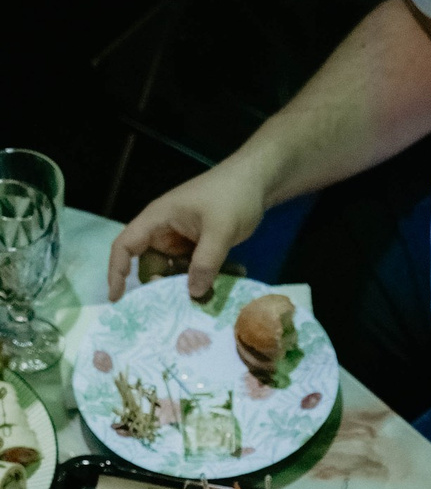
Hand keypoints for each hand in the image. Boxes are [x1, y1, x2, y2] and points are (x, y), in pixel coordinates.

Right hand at [108, 155, 270, 302]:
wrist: (256, 183)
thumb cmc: (232, 196)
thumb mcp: (220, 230)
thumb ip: (206, 262)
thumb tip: (193, 294)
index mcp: (157, 219)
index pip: (124, 246)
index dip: (117, 272)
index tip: (117, 298)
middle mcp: (163, 231)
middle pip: (148, 264)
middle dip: (158, 285)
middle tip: (176, 305)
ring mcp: (180, 239)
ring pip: (171, 270)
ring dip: (184, 285)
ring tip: (202, 301)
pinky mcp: (197, 246)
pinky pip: (191, 269)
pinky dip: (201, 279)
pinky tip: (218, 288)